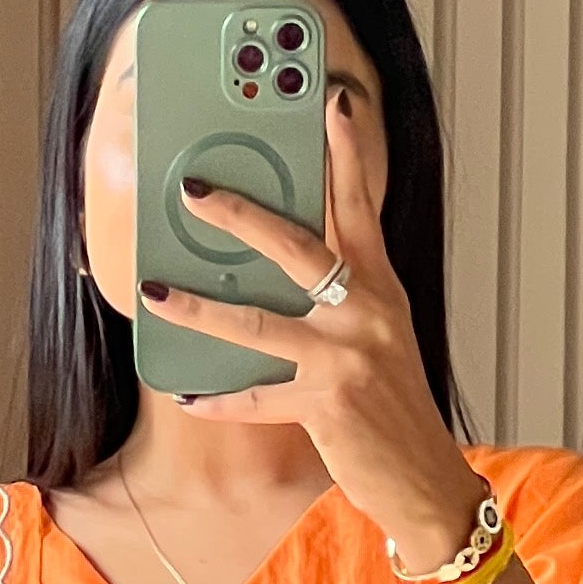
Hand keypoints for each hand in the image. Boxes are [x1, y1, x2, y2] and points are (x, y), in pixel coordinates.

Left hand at [143, 89, 486, 573]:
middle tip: (196, 190)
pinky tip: (187, 392)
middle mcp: (367, 314)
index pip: (360, 207)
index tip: (331, 103)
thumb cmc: (394, 408)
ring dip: (201, 307)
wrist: (426, 480)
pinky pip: (259, 398)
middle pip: (297, 247)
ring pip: (259, 322)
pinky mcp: (329, 404)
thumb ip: (344, 298)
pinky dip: (220, 398)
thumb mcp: (380, 339)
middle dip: (241, 215)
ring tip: (156, 290)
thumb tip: (277, 268)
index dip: (346, 153)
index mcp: (382, 289)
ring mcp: (347, 358)